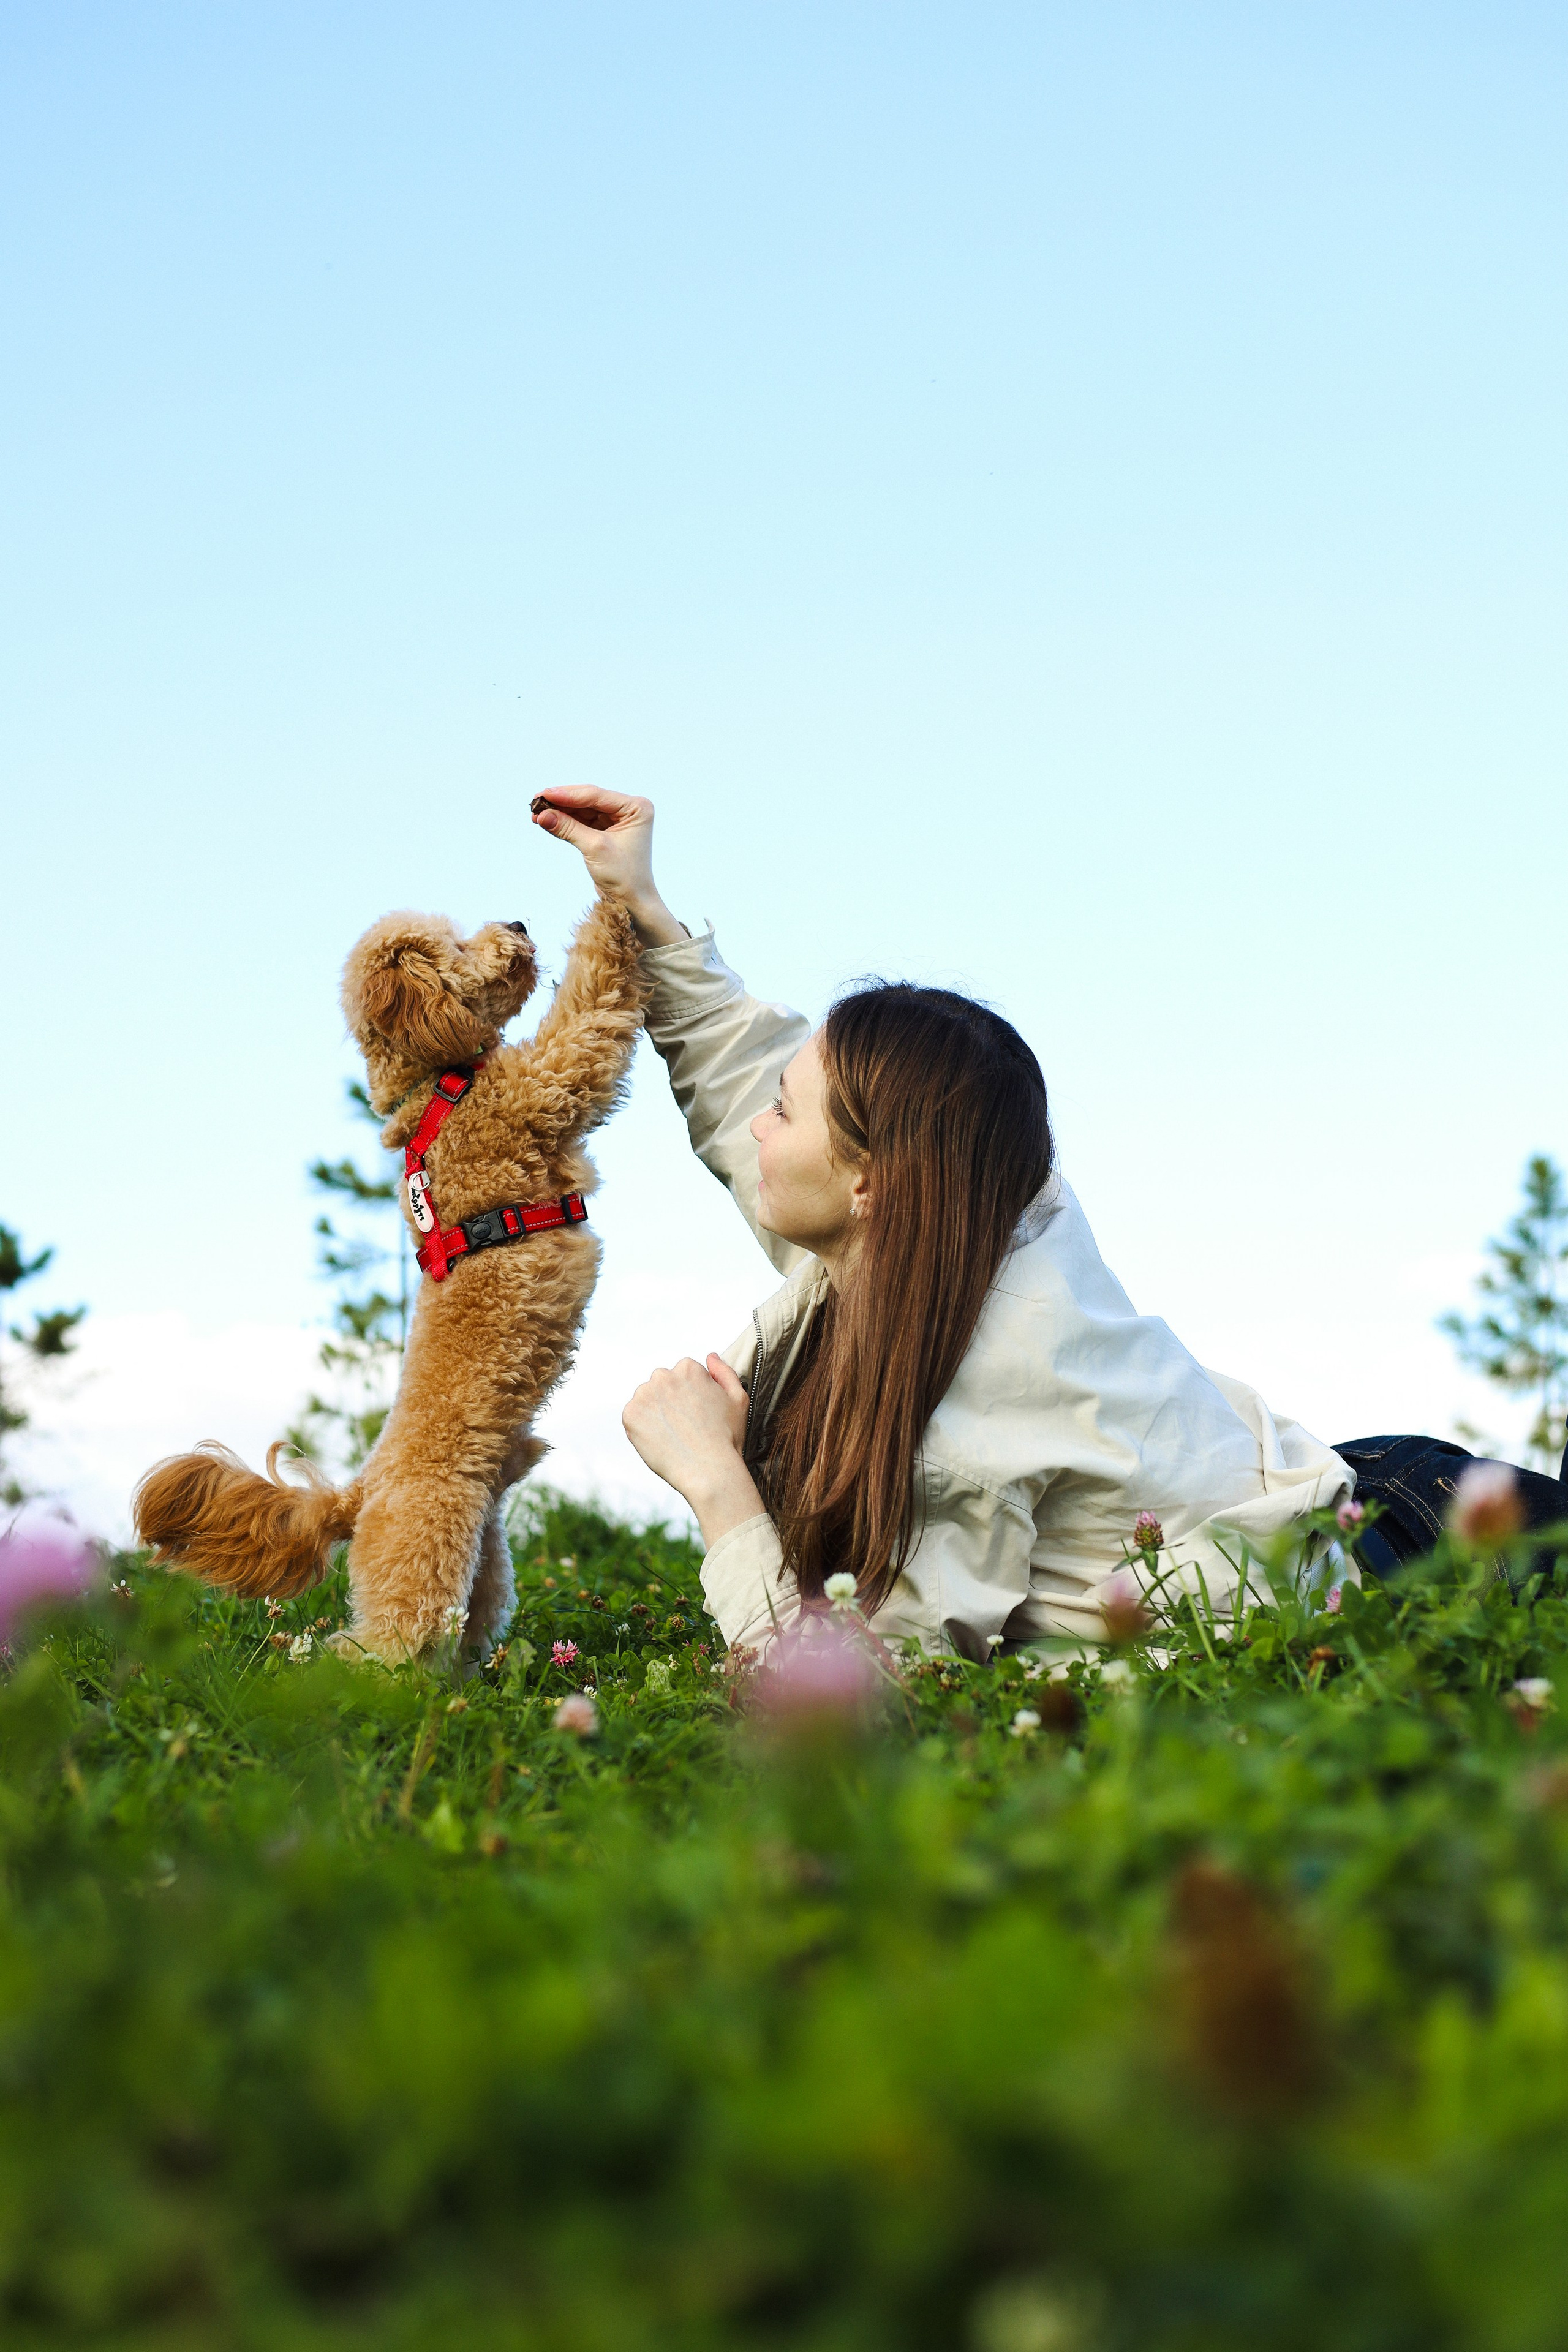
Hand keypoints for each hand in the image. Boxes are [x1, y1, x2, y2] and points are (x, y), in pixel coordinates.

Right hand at [529, 785, 685, 946]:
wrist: (633, 902)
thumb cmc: (624, 877)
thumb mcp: (595, 848)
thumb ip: (568, 828)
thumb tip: (542, 815)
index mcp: (636, 807)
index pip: (596, 796)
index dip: (567, 794)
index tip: (544, 794)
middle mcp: (628, 810)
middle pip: (588, 799)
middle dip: (561, 801)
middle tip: (536, 800)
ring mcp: (617, 820)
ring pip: (583, 810)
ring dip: (560, 811)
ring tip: (536, 811)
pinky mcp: (606, 831)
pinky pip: (582, 821)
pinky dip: (565, 821)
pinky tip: (546, 819)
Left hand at [621, 1354, 764, 1547]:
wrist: (708, 1471)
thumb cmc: (727, 1437)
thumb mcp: (738, 1399)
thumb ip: (724, 1372)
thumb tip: (709, 1356)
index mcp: (688, 1368)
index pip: (682, 1376)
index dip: (691, 1398)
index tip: (698, 1415)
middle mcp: (662, 1375)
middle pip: (662, 1385)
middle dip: (670, 1401)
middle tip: (685, 1427)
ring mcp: (644, 1395)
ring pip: (646, 1401)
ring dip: (655, 1414)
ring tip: (674, 1436)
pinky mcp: (630, 1415)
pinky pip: (633, 1418)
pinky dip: (642, 1429)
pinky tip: (661, 1442)